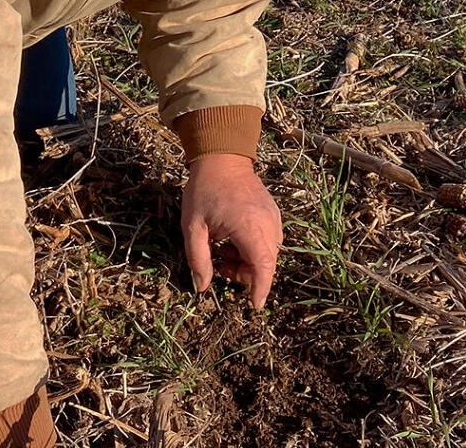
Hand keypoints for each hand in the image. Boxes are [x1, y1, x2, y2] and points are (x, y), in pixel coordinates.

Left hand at [181, 153, 281, 307]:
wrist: (222, 158)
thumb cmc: (204, 191)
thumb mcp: (193, 227)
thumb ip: (198, 259)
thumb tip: (202, 287)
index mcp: (249, 228)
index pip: (263, 267)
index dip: (261, 290)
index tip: (254, 306)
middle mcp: (268, 224)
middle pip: (266, 264)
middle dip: (246, 275)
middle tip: (220, 266)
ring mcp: (273, 217)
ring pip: (269, 254)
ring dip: (249, 262)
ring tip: (223, 251)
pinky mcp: (273, 214)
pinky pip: (269, 241)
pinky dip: (254, 249)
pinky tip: (233, 241)